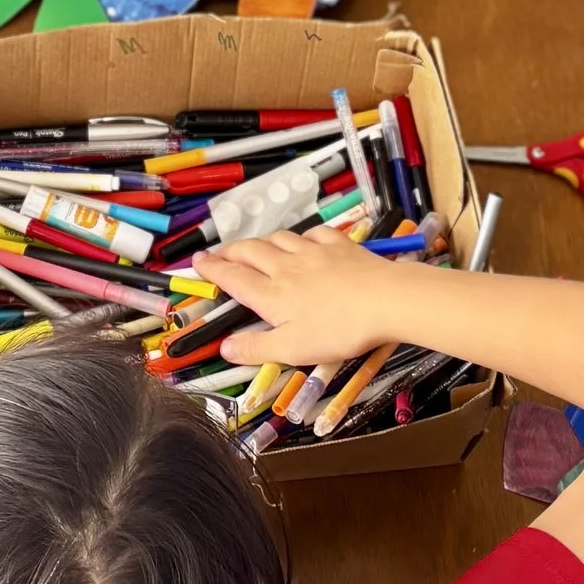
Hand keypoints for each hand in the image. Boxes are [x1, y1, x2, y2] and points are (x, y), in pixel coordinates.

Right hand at [214, 228, 414, 367]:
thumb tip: (224, 347)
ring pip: (278, 239)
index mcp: (271, 293)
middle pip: (250, 252)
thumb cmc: (338, 330)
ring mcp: (313, 251)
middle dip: (229, 251)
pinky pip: (313, 234)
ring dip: (260, 241)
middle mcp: (286, 266)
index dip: (211, 269)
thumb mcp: (293, 349)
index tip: (197, 262)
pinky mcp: (340, 245)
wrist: (386, 300)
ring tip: (253, 246)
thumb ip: (256, 348)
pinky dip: (300, 236)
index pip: (232, 277)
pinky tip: (303, 241)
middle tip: (217, 253)